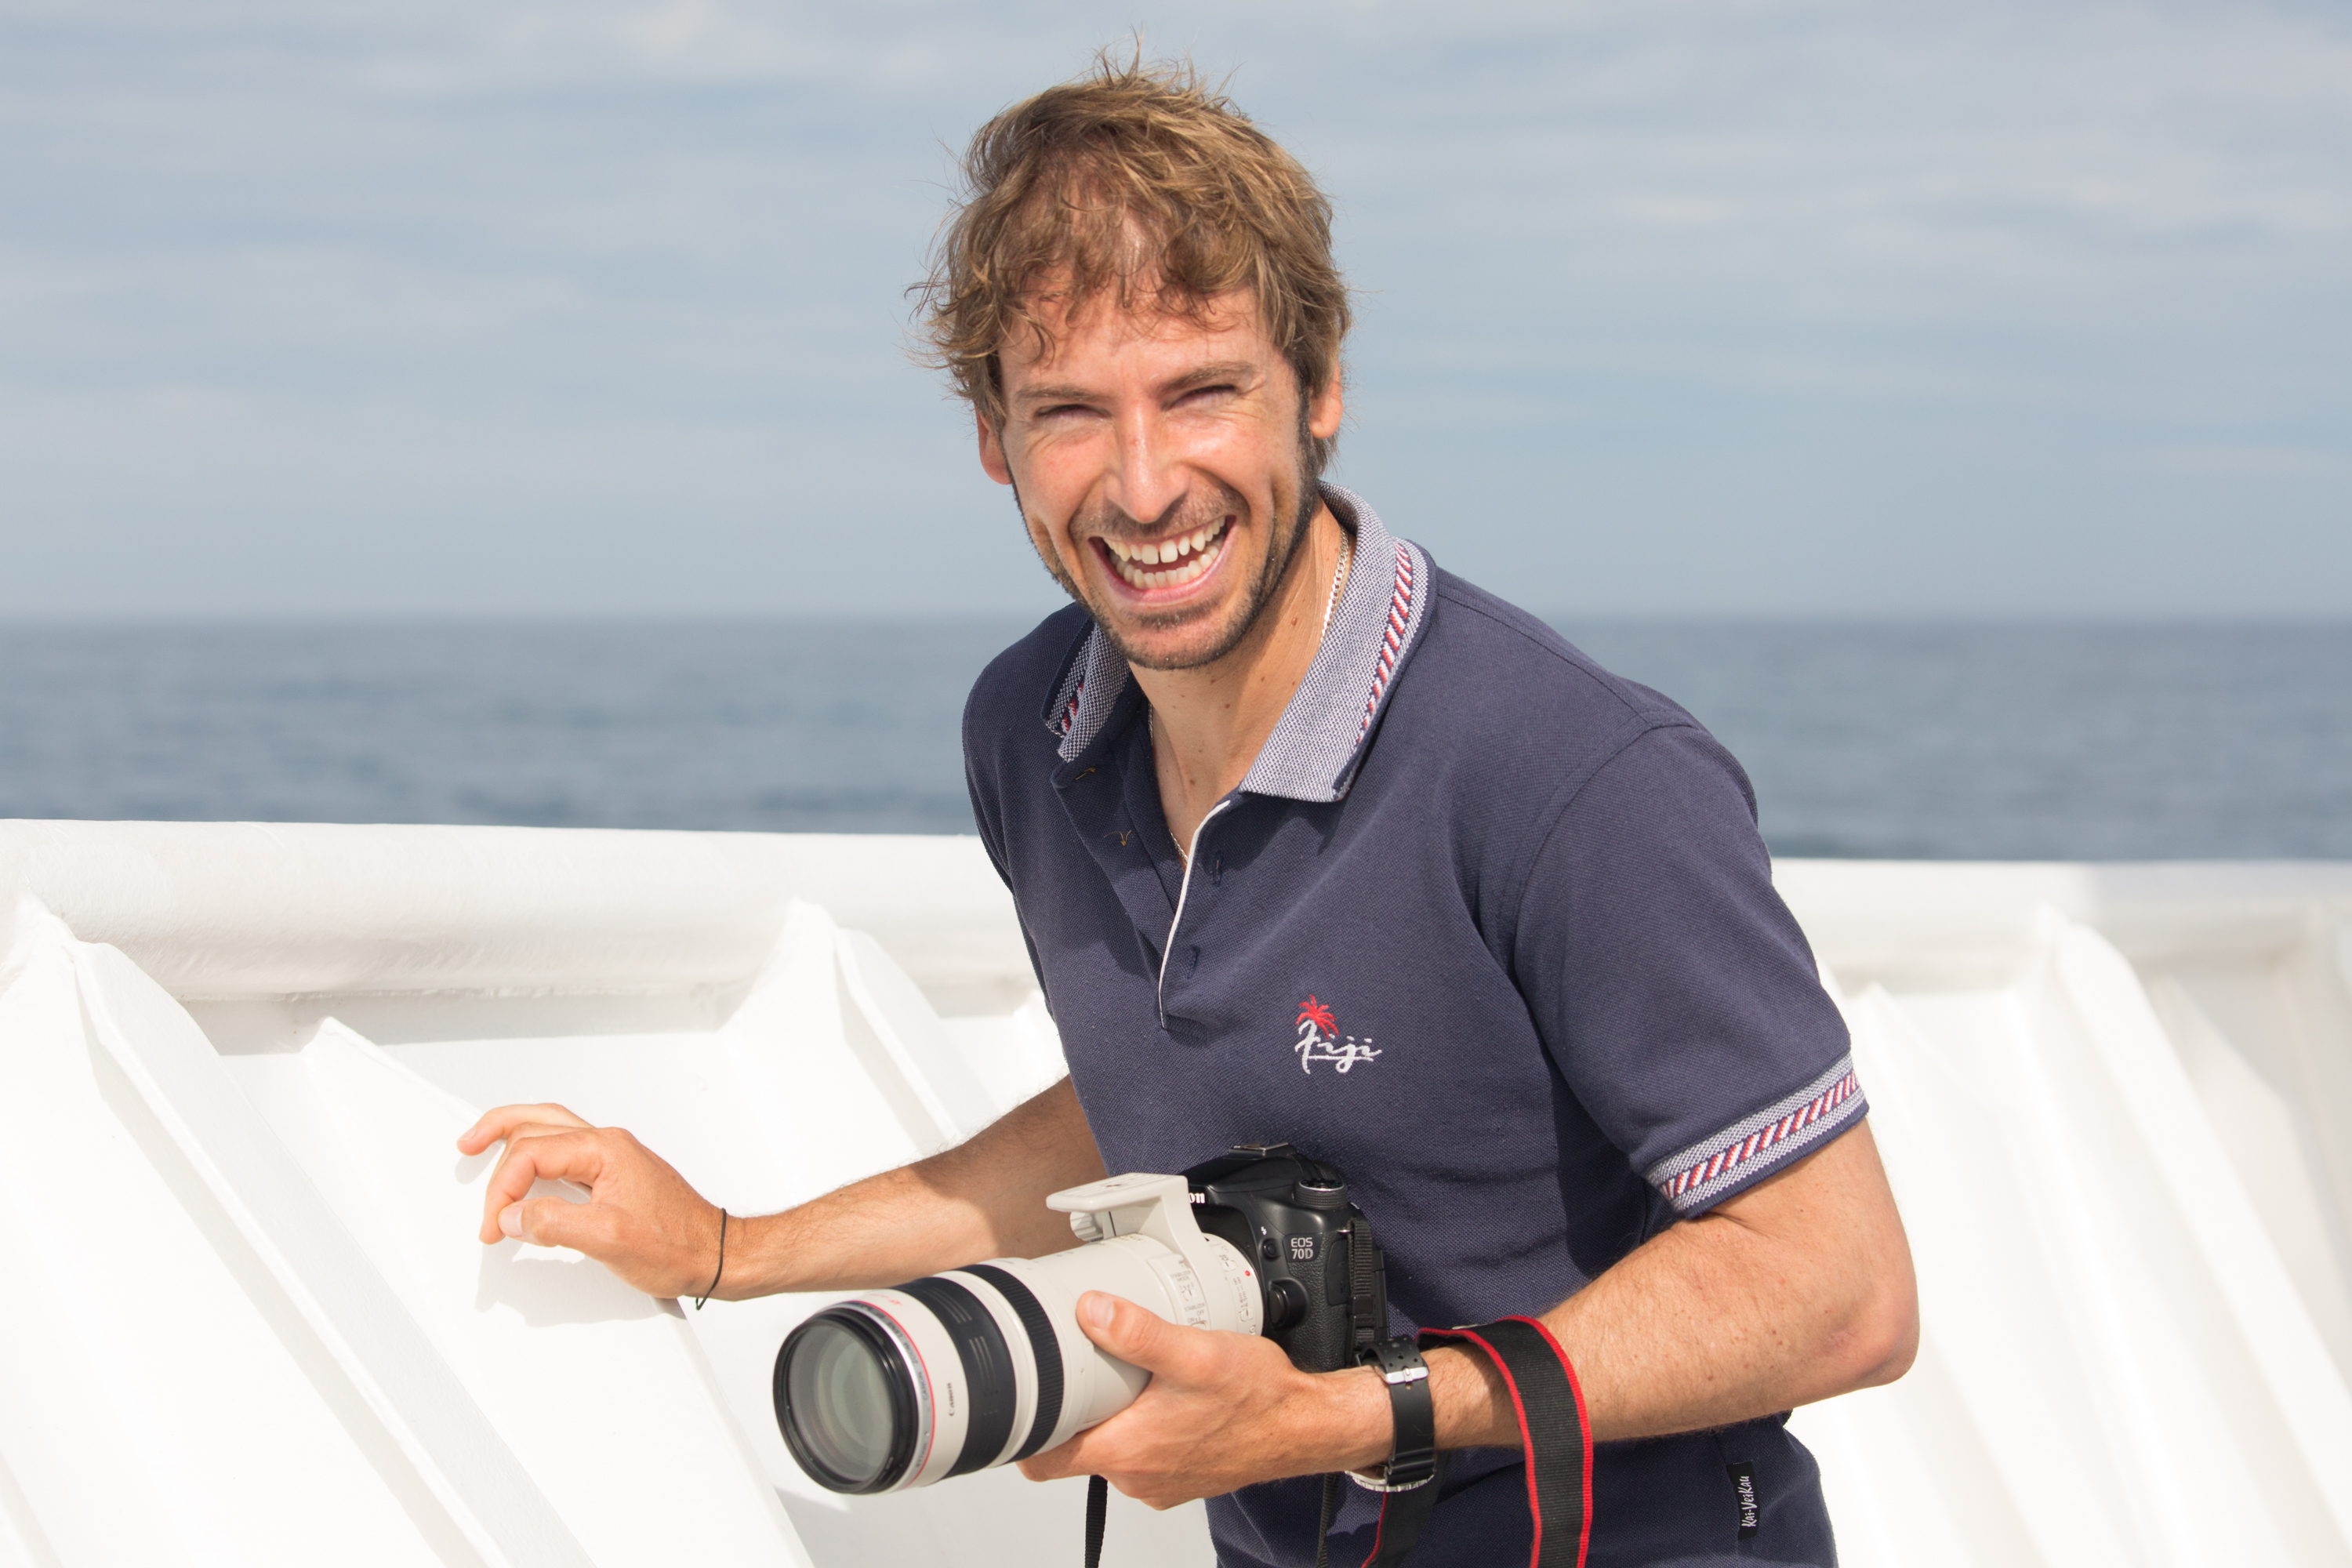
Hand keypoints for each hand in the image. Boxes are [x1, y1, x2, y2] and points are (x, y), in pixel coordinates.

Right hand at [456, 1103, 726, 1299]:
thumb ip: (554, 1223)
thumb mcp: (608, 1240)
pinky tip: (525, 1167)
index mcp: (605, 1149)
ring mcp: (612, 1157)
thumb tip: (513, 1216)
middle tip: (466, 1149)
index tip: (495, 1226)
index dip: (503, 1189)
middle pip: (537, 1123)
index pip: (532, 1152)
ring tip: (482, 1139)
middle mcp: (608, 1144)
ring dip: (513, 1132)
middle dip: (497, 1141)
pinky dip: (535, 1152)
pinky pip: (564, 1149)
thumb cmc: (677, 1245)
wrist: (717, 1253)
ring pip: (551, 1127)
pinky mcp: (614, 1174)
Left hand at [1016, 1292, 1391, 1508]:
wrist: (1306, 1426)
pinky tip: (1160, 1395)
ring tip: (1126, 1376)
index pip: (1043, 1461)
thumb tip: (1090, 1311)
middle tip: (1082, 1368)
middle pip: (1073, 1450)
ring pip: (1110, 1449)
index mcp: (1127, 1451)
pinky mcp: (1179, 1475)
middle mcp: (1136, 1476)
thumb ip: (1139, 1333)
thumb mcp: (1195, 1353)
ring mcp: (1158, 1481)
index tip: (1024, 1397)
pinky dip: (1142, 1426)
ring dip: (1111, 1416)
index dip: (1023, 1431)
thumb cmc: (1259, 1399)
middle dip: (1073, 1411)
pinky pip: (1143, 1452)